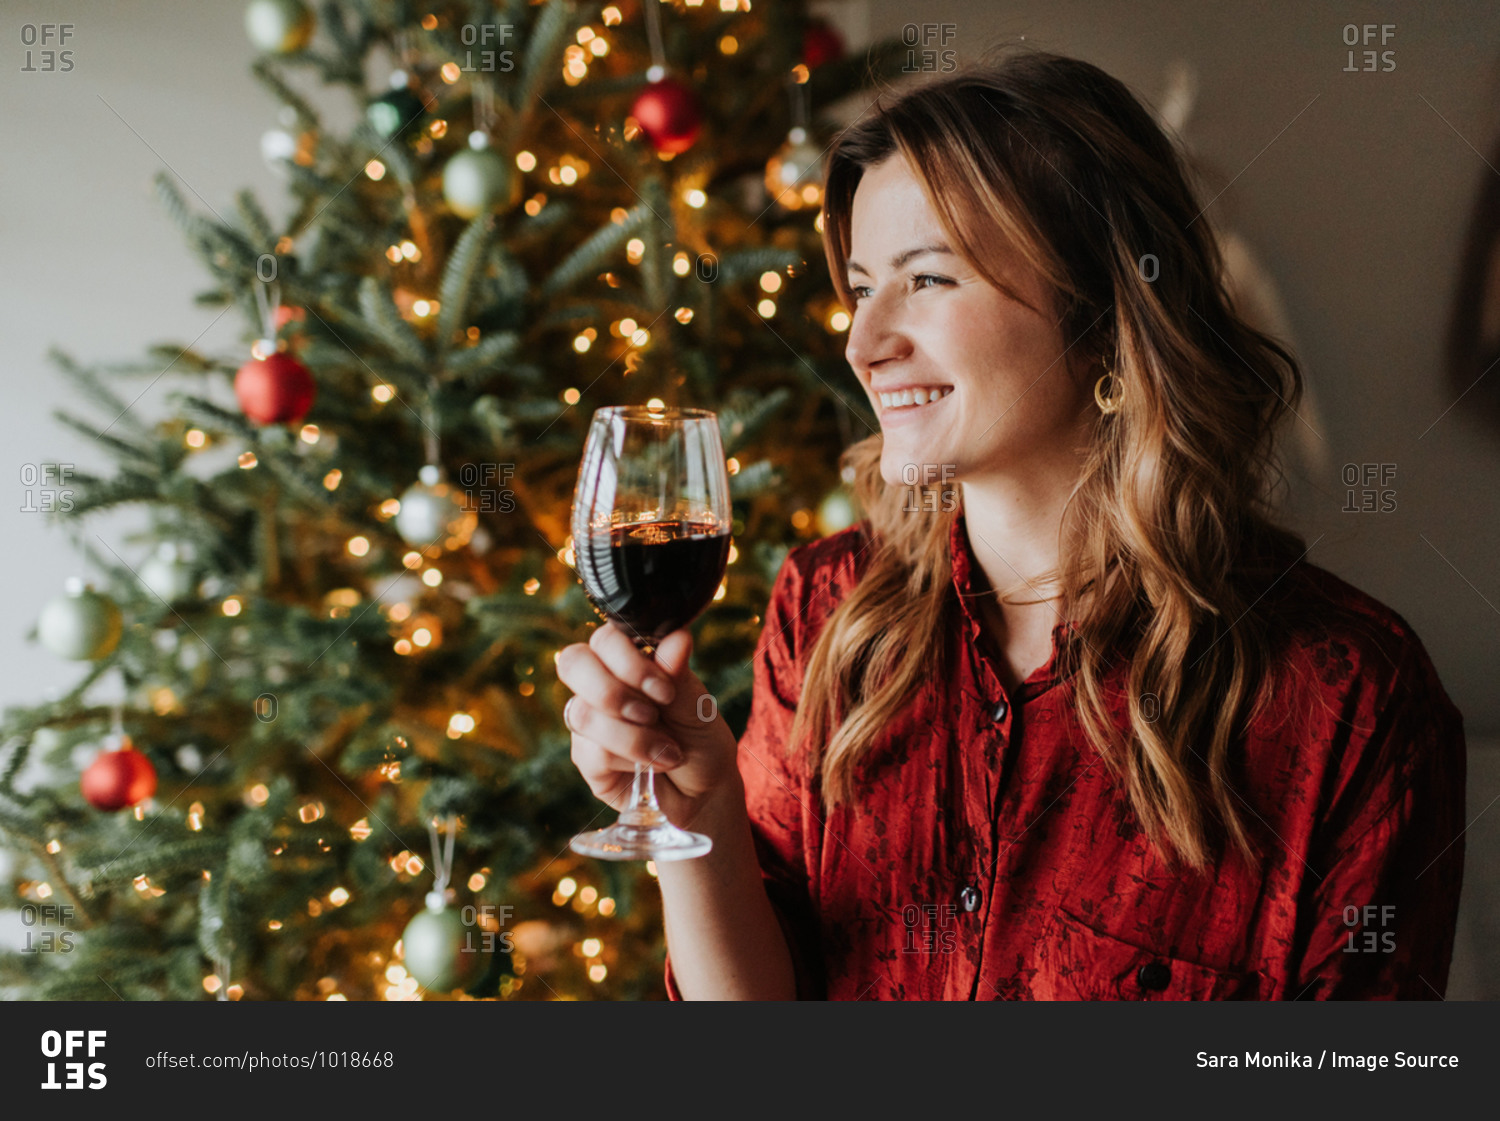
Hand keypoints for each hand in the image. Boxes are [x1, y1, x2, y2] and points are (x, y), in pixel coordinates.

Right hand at [556, 623, 738, 820]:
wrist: (704, 790)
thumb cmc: (700, 739)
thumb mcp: (696, 704)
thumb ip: (679, 672)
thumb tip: (677, 636)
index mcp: (627, 660)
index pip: (604, 640)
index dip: (628, 662)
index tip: (666, 691)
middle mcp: (601, 684)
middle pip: (573, 664)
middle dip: (613, 692)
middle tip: (652, 715)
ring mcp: (589, 721)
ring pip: (585, 714)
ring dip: (634, 736)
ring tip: (668, 749)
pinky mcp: (586, 759)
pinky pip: (594, 752)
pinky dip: (632, 759)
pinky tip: (654, 766)